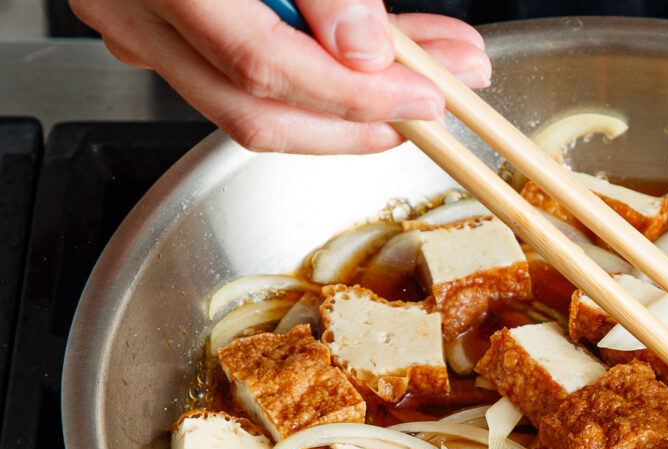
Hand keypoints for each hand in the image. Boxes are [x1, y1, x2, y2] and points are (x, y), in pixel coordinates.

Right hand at [70, 0, 490, 153]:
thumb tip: (365, 50)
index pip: (266, 64)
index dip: (355, 96)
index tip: (431, 93)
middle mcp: (133, 7)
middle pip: (254, 110)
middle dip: (359, 120)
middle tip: (436, 101)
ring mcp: (132, 23)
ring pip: (240, 107)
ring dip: (339, 110)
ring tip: (414, 79)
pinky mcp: (147, 26)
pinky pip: (229, 77)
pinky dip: (303, 83)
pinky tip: (357, 64)